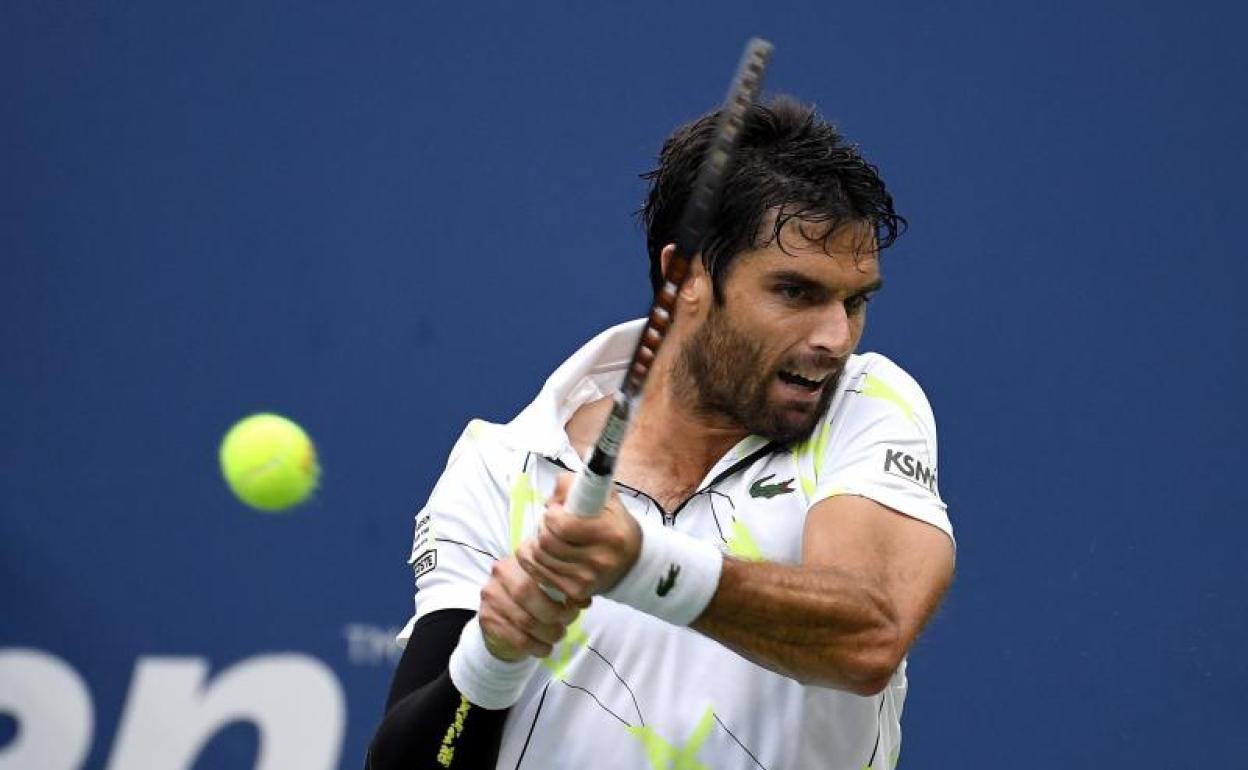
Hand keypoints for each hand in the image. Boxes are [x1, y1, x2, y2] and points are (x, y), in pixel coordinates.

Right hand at [478, 555, 582, 661]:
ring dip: (548, 633)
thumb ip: (566, 589)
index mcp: (521, 558)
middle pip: (527, 594)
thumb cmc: (535, 599)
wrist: (502, 620)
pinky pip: (517, 638)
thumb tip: (584, 600)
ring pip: (524, 620)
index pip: (541, 570)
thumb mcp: (550, 587)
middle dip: (554, 613)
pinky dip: (536, 647)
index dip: (562, 589)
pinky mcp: (487, 619)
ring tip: (558, 636)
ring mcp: (491, 596)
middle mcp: (501, 573)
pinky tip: (545, 648)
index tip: (578, 605)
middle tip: (566, 624)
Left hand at [517, 473, 642, 604]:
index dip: (552, 514)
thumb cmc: (615, 526)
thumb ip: (576, 485)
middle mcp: (600, 560)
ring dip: (537, 542)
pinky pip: (538, 573)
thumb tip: (552, 499)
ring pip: (539, 557)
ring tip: (549, 536)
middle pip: (547, 542)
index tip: (557, 510)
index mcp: (610, 533)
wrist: (632, 563)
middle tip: (551, 523)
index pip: (562, 526)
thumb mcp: (605, 497)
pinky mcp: (575, 592)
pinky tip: (543, 552)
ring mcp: (587, 579)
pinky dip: (534, 559)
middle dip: (543, 527)